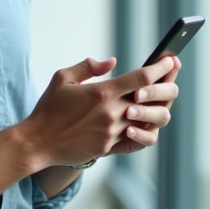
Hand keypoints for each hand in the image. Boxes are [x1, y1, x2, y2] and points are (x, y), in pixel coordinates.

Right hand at [21, 54, 180, 167]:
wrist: (38, 142)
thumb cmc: (49, 108)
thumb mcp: (62, 78)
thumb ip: (88, 66)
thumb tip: (111, 62)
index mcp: (102, 92)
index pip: (142, 78)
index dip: (160, 68)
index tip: (170, 60)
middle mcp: (111, 113)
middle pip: (152, 99)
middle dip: (166, 85)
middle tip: (171, 78)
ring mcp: (112, 132)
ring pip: (149, 121)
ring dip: (157, 109)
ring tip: (158, 100)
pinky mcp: (109, 148)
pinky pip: (137, 140)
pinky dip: (145, 131)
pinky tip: (144, 122)